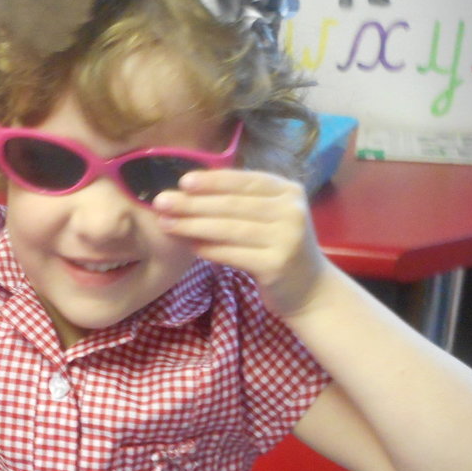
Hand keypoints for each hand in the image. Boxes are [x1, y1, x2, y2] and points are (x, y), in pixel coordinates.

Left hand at [152, 169, 329, 316]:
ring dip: (193, 225)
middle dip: (193, 203)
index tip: (183, 181)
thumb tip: (189, 189)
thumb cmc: (280, 247)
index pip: (245, 180)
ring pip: (229, 229)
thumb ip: (242, 201)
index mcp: (289, 192)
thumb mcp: (270, 217)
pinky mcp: (277, 265)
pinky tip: (189, 245)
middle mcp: (291, 212)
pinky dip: (208, 249)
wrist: (310, 290)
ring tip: (166, 223)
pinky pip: (233, 254)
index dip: (213, 180)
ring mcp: (287, 239)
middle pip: (233, 204)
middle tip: (161, 201)